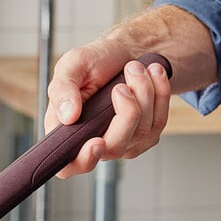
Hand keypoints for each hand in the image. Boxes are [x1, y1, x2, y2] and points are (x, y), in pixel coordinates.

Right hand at [44, 40, 170, 177]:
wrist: (124, 54)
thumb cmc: (93, 63)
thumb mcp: (70, 66)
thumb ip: (62, 90)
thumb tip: (68, 116)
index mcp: (66, 134)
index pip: (69, 166)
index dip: (83, 160)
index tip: (97, 142)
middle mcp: (92, 144)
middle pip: (114, 148)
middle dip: (126, 112)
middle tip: (122, 86)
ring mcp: (120, 144)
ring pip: (140, 133)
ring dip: (144, 93)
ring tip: (135, 69)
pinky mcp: (144, 138)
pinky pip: (158, 123)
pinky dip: (159, 94)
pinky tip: (152, 76)